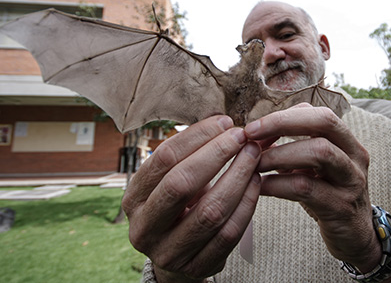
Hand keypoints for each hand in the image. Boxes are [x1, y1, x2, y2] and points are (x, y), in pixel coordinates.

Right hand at [122, 115, 261, 281]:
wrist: (176, 258)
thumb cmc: (178, 208)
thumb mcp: (172, 183)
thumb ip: (193, 156)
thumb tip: (228, 124)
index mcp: (133, 199)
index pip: (163, 158)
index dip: (197, 136)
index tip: (224, 122)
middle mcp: (144, 228)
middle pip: (181, 183)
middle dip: (216, 154)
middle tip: (241, 137)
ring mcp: (169, 252)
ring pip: (210, 211)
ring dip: (237, 177)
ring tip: (253, 156)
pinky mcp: (196, 267)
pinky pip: (228, 234)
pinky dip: (246, 204)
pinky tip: (256, 183)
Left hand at [244, 104, 381, 272]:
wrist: (355, 236)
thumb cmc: (327, 196)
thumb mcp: (315, 167)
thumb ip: (293, 148)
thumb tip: (254, 133)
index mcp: (347, 141)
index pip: (317, 113)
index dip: (284, 115)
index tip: (253, 126)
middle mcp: (354, 155)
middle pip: (324, 121)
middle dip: (282, 123)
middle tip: (250, 134)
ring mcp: (351, 180)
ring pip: (319, 152)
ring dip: (279, 154)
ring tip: (254, 164)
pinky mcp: (341, 206)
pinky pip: (306, 188)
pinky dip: (278, 184)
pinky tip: (260, 187)